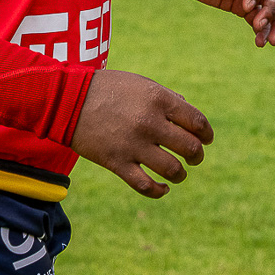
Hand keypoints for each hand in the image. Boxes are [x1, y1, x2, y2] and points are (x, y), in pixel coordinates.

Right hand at [70, 69, 213, 198]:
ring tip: (179, 174)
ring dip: (181, 175)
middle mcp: (150, 123)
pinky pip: (146, 186)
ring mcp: (134, 144)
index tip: (206, 140)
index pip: (197, 122)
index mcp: (159, 100)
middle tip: (194, 158)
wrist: (68, 100)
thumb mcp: (141, 84)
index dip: (206, 134)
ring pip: (172, 170)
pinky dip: (159, 191)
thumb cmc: (107, 88)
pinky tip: (163, 188)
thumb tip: (187, 112)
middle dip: (197, 156)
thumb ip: (166, 97)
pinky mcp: (117, 163)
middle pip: (190, 147)